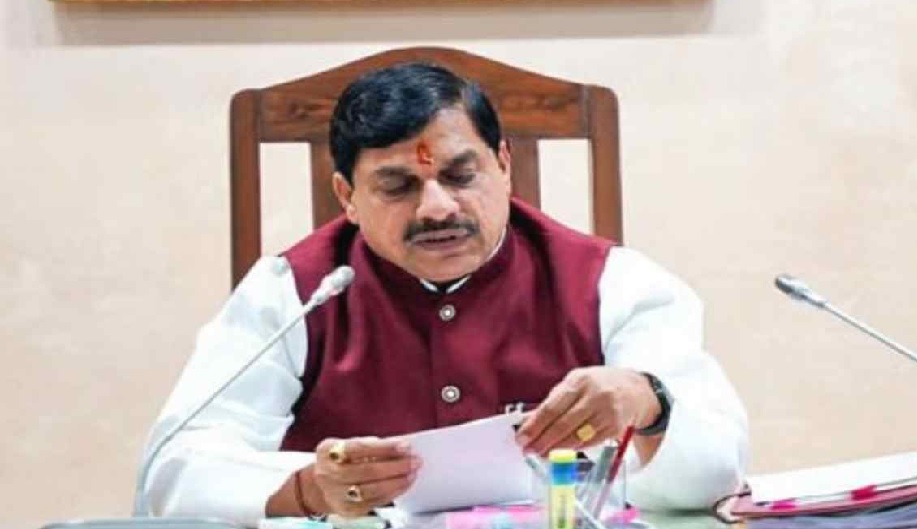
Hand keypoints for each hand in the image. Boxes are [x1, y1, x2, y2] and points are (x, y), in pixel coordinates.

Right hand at [310, 436, 421, 516]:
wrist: (320, 485)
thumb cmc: (341, 460)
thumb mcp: (348, 445)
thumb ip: (370, 445)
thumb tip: (400, 446)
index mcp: (328, 452)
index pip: (359, 448)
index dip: (384, 447)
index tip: (405, 445)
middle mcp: (328, 474)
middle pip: (366, 471)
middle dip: (395, 466)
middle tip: (415, 460)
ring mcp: (336, 495)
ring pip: (370, 490)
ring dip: (396, 482)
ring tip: (412, 473)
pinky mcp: (348, 510)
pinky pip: (374, 503)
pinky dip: (392, 493)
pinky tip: (403, 484)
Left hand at [514, 367, 659, 455]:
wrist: (635, 389)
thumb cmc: (598, 385)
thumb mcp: (576, 383)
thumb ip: (554, 401)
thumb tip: (528, 421)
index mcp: (578, 380)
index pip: (551, 407)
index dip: (534, 426)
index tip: (521, 438)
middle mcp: (594, 395)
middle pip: (563, 424)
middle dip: (542, 440)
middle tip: (529, 450)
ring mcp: (606, 412)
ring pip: (576, 436)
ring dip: (556, 448)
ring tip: (542, 454)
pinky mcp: (615, 427)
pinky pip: (589, 443)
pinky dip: (573, 449)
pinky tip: (562, 452)